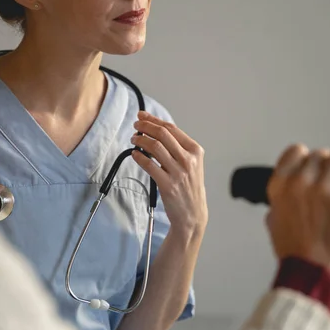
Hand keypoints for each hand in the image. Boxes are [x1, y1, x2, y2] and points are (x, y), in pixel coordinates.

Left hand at [131, 111, 207, 233]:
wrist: (193, 213)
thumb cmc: (189, 187)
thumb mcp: (191, 163)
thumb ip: (178, 147)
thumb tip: (156, 129)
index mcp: (195, 151)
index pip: (172, 128)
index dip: (154, 120)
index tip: (142, 116)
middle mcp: (189, 160)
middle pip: (163, 134)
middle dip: (145, 127)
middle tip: (135, 126)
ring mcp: (178, 172)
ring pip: (155, 147)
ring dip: (140, 140)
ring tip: (133, 139)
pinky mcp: (168, 185)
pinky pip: (149, 165)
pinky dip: (139, 157)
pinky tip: (134, 154)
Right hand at [266, 144, 329, 283]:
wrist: (317, 273)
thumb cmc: (297, 253)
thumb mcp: (275, 222)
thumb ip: (281, 200)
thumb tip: (292, 190)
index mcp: (281, 186)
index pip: (295, 151)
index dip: (303, 158)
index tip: (309, 165)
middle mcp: (303, 183)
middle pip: (320, 155)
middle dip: (325, 167)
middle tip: (329, 181)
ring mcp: (329, 189)